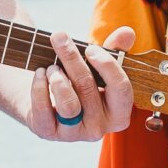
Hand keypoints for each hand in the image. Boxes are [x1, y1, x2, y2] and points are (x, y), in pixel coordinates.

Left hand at [27, 26, 134, 141]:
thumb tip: (127, 33)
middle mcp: (98, 128)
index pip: (122, 89)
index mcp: (118, 113)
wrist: (46, 97)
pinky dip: (39, 87)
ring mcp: (72, 134)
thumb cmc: (78, 80)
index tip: (90, 48)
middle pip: (89, 89)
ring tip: (51, 66)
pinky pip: (43, 110)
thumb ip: (114, 50)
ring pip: (69, 105)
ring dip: (58, 78)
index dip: (107, 65)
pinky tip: (40, 73)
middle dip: (72, 59)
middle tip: (59, 37)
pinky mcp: (47, 132)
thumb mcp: (97, 64)